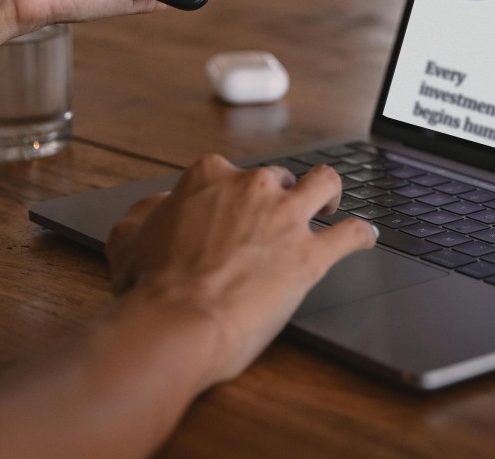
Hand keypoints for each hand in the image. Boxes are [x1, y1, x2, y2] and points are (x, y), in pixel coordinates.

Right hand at [106, 156, 375, 384]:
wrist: (177, 322)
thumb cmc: (151, 288)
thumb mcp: (129, 239)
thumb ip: (145, 215)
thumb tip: (156, 208)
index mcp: (209, 178)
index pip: (228, 173)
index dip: (231, 194)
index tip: (231, 211)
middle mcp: (253, 188)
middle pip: (278, 178)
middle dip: (278, 195)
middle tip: (274, 220)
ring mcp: (286, 218)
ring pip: (325, 185)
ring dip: (330, 193)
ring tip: (330, 206)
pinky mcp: (311, 255)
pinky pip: (351, 234)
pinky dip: (361, 234)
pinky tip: (366, 237)